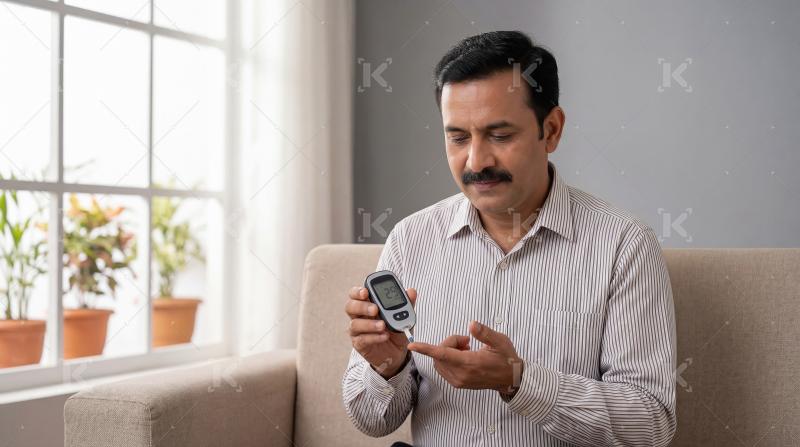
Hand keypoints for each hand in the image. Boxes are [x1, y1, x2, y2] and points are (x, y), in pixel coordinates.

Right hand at [345, 285, 417, 377]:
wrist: (397, 352)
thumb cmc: (395, 330)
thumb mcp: (403, 316)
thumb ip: (406, 303)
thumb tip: (411, 291)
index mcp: (367, 304)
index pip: (355, 294)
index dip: (357, 291)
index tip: (365, 292)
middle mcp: (358, 316)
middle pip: (350, 306)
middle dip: (362, 306)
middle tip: (375, 309)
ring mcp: (357, 330)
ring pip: (355, 324)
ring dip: (369, 324)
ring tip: (383, 326)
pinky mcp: (359, 344)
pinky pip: (362, 339)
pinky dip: (374, 337)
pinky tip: (384, 336)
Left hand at [407, 320, 522, 393]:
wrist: (510, 379)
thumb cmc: (505, 359)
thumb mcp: (499, 341)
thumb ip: (484, 332)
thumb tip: (471, 324)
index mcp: (470, 363)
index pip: (442, 354)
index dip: (426, 349)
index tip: (413, 345)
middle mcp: (461, 374)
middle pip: (440, 354)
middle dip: (449, 343)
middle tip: (466, 340)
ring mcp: (459, 381)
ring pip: (440, 361)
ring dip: (448, 350)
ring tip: (466, 348)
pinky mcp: (458, 383)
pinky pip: (444, 368)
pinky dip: (449, 358)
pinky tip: (464, 355)